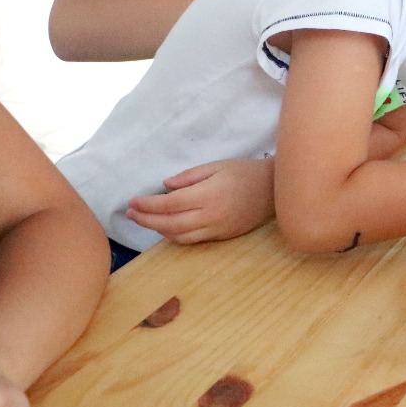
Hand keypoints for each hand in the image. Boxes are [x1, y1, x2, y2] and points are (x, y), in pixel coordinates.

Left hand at [126, 158, 274, 243]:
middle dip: (146, 220)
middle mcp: (210, 216)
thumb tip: (165, 187)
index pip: (169, 204)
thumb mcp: (216, 166)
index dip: (147, 205)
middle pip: (169, 224)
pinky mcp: (222, 236)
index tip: (133, 201)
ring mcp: (217, 229)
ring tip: (144, 221)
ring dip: (158, 230)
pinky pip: (193, 240)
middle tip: (130, 213)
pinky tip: (166, 228)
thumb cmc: (245, 172)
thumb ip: (189, 177)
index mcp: (208, 195)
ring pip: (179, 236)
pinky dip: (175, 236)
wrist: (274, 189)